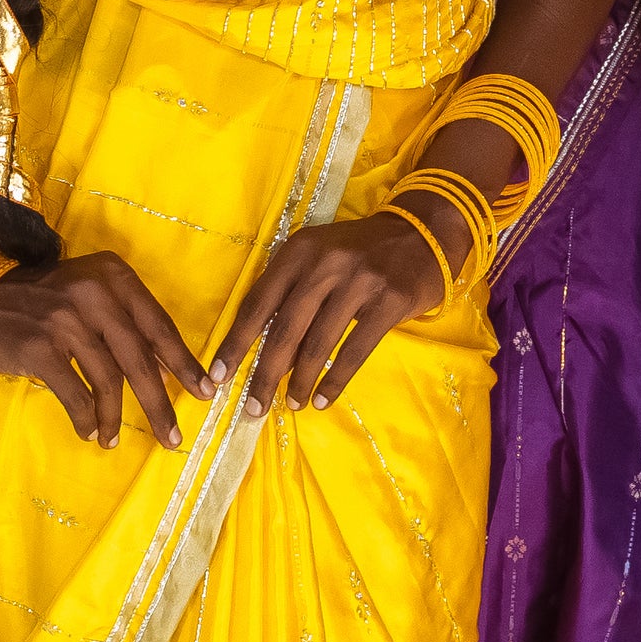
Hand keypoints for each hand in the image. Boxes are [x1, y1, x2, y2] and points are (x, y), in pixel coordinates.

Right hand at [0, 249, 215, 447]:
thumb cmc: (41, 303)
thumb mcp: (88, 297)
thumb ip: (124, 326)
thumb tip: (165, 372)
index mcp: (113, 276)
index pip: (158, 324)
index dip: (183, 363)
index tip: (205, 392)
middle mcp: (94, 292)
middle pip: (139, 358)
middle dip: (159, 403)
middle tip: (174, 437)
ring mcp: (66, 319)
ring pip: (108, 381)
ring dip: (113, 418)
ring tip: (113, 439)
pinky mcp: (40, 348)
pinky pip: (76, 395)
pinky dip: (86, 419)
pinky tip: (89, 432)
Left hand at [214, 214, 451, 414]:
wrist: (421, 234)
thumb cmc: (358, 253)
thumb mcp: (318, 258)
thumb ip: (290, 294)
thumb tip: (266, 353)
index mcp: (299, 251)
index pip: (258, 303)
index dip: (236, 342)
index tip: (219, 376)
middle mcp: (325, 263)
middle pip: (285, 330)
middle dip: (265, 374)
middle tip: (253, 406)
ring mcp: (359, 281)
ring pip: (318, 344)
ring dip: (301, 382)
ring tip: (292, 404)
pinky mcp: (388, 301)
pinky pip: (355, 351)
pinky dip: (335, 382)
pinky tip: (323, 401)